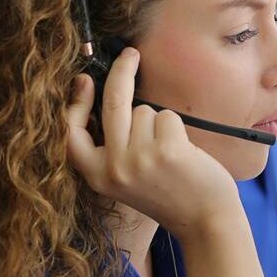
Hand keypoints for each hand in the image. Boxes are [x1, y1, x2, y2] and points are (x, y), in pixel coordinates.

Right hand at [64, 47, 238, 235]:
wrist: (205, 222)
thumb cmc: (169, 195)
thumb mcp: (126, 179)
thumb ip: (113, 147)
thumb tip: (110, 96)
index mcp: (98, 176)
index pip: (71, 134)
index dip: (75, 104)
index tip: (84, 80)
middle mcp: (114, 168)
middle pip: (112, 103)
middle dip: (122, 71)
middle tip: (131, 55)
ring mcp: (139, 159)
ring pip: (145, 111)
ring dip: (160, 123)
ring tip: (170, 153)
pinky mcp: (166, 150)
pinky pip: (167, 117)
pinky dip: (177, 128)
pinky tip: (184, 153)